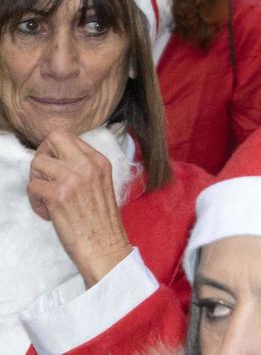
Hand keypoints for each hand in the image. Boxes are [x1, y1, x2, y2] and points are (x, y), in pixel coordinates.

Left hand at [28, 130, 132, 287]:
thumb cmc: (102, 222)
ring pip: (37, 163)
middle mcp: (88, 165)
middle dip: (42, 156)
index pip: (68, 137)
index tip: (53, 168)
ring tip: (46, 199)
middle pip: (53, 139)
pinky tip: (48, 212)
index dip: (54, 151)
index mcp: (100, 161)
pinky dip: (35, 201)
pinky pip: (32, 186)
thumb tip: (57, 162)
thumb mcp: (102, 185)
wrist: (106, 247)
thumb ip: (85, 170)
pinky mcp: (59, 195)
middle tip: (44, 177)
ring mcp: (73, 178)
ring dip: (36, 181)